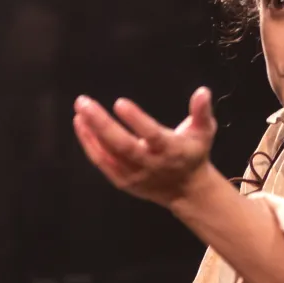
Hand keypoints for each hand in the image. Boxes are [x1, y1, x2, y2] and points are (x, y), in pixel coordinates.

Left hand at [72, 87, 219, 206]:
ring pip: (109, 155)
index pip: (152, 135)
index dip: (136, 120)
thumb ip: (202, 112)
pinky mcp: (123, 181)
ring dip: (91, 133)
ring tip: (79, 112)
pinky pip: (103, 163)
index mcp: (171, 150)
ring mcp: (135, 175)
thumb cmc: (193, 153)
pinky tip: (81, 125)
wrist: (186, 191)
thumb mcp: (204, 132)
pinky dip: (90, 145)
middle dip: (101, 124)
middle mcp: (151, 164)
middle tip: (84, 102)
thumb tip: (202, 91)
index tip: (119, 103)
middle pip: (123, 145)